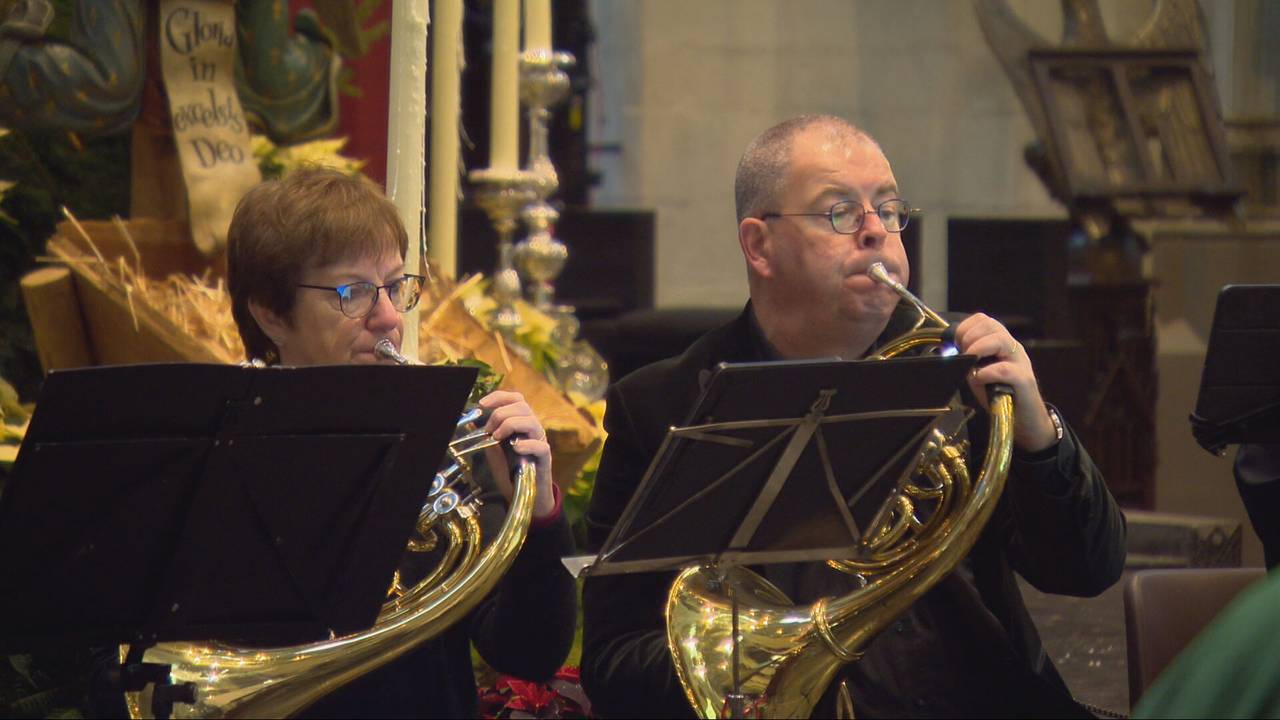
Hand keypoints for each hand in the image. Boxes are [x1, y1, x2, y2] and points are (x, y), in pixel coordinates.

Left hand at [478, 390, 556, 519]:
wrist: (526, 494)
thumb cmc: (512, 472)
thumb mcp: (495, 451)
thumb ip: (490, 437)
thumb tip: (480, 426)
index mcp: (522, 423)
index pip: (516, 399)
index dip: (500, 397)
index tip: (482, 403)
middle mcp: (533, 428)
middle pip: (522, 406)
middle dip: (501, 413)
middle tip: (490, 430)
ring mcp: (540, 441)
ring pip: (530, 421)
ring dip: (510, 425)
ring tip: (498, 438)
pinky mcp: (545, 457)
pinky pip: (540, 445)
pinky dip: (526, 444)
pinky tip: (515, 448)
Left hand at [952, 313, 1057, 452]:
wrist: (1024, 419)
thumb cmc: (999, 395)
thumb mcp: (979, 373)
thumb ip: (968, 361)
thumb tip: (950, 353)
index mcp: (1000, 343)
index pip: (983, 320)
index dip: (965, 328)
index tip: (955, 343)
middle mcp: (1012, 348)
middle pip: (992, 325)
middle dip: (970, 336)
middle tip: (963, 354)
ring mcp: (1020, 362)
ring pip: (1001, 340)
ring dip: (978, 348)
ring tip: (971, 362)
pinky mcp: (1024, 380)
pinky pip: (1005, 369)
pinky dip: (987, 372)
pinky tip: (980, 379)